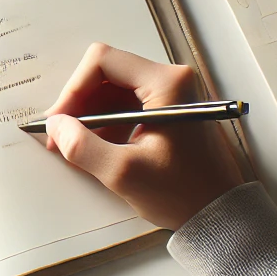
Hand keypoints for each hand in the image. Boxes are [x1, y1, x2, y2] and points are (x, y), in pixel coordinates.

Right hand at [41, 43, 244, 230]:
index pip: (103, 62)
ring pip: (115, 89)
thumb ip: (83, 147)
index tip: (60, 120)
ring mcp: (172, 93)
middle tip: (63, 134)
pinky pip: (128, 103)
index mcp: (167, 84)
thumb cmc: (184, 194)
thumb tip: (56, 126)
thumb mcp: (124, 174)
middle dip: (80, 103)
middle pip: (108, 73)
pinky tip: (100, 146)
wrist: (219, 214)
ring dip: (92, 114)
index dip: (74, 89)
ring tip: (78, 144)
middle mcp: (172, 80)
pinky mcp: (170, 109)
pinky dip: (108, 121)